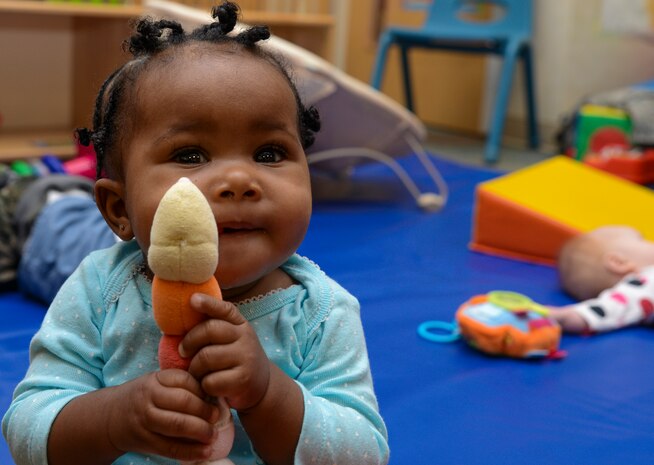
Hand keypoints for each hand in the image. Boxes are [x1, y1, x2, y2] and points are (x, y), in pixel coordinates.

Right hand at [107, 369, 220, 460]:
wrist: (110, 418)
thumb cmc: (143, 397)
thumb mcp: (157, 382)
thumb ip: (180, 385)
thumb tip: (214, 395)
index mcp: (155, 380)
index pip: (184, 380)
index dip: (203, 389)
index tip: (214, 396)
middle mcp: (148, 398)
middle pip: (183, 402)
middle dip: (205, 411)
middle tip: (218, 417)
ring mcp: (145, 421)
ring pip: (177, 425)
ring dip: (201, 431)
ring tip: (213, 435)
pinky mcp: (145, 442)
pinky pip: (171, 448)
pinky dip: (191, 452)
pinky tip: (205, 452)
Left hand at [181, 293, 270, 411]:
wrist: (261, 385)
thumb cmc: (236, 359)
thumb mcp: (231, 339)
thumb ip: (214, 329)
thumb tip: (183, 319)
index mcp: (240, 324)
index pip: (224, 309)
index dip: (208, 303)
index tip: (192, 299)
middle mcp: (245, 337)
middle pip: (210, 330)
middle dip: (190, 341)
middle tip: (183, 352)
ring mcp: (246, 358)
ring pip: (206, 357)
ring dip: (194, 368)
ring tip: (197, 372)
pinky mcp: (243, 380)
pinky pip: (211, 381)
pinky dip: (204, 385)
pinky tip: (209, 386)